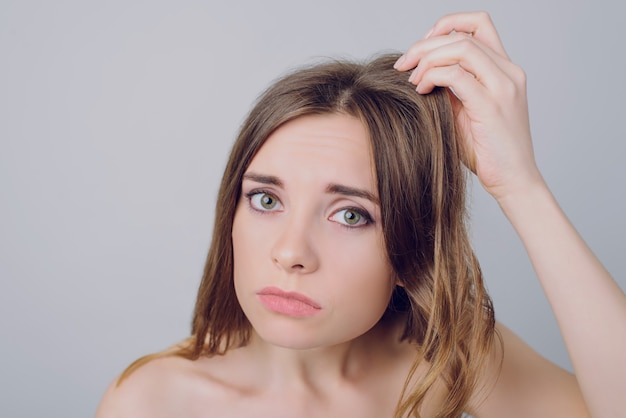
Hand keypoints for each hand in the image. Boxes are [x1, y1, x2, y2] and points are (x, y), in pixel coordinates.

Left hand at [394, 11, 541, 201]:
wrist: (513, 180)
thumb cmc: (487, 151)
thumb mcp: (465, 111)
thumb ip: (450, 88)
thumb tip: (419, 73)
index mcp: (504, 69)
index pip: (477, 24)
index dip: (446, 25)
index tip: (421, 48)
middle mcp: (509, 71)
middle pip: (463, 34)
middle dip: (425, 44)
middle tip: (403, 64)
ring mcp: (504, 86)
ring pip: (460, 48)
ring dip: (427, 59)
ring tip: (411, 79)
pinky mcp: (492, 105)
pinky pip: (457, 75)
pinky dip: (433, 76)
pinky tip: (421, 90)